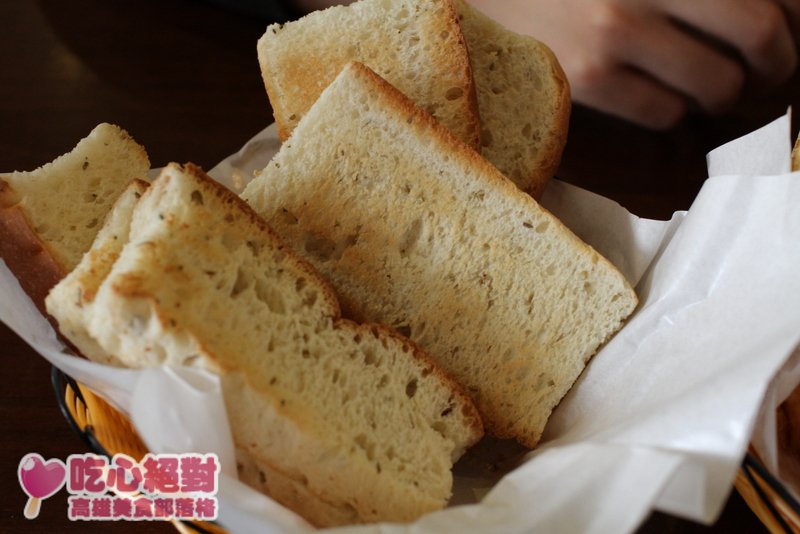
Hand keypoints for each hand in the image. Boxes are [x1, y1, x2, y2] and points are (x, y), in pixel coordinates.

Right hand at [470, 0, 799, 128]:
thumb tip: (776, 14)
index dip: (796, 16)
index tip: (793, 33)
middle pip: (759, 33)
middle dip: (777, 64)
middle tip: (767, 74)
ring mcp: (617, 29)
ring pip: (716, 84)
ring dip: (721, 96)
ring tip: (705, 91)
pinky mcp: (589, 77)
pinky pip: (663, 113)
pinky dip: (670, 113)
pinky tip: (655, 98)